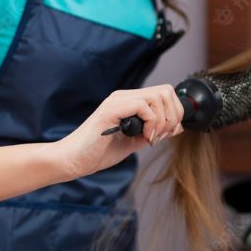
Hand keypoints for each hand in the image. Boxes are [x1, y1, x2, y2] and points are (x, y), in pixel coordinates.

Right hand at [52, 84, 184, 180]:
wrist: (73, 160)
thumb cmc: (98, 152)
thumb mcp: (134, 141)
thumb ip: (154, 132)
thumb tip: (178, 127)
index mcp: (129, 102)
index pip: (164, 93)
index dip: (174, 112)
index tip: (169, 133)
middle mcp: (124, 96)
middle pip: (165, 91)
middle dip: (173, 115)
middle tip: (163, 135)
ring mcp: (117, 101)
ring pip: (157, 96)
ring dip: (162, 120)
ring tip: (151, 138)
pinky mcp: (111, 109)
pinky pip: (143, 106)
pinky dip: (151, 123)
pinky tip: (144, 137)